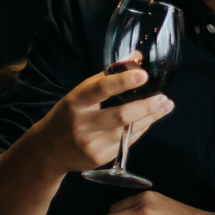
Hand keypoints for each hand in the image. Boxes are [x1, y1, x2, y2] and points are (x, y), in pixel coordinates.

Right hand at [41, 64, 173, 173]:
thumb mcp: (81, 92)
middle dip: (147, 107)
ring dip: (151, 118)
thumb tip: (137, 56)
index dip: (122, 81)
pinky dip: (140, 129)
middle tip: (164, 98)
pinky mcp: (98, 159)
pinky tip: (150, 119)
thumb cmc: (69, 114)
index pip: (100, 89)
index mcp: (76, 102)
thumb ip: (109, 75)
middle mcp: (82, 124)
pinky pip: (126, 142)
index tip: (143, 75)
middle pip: (120, 116)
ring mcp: (90, 144)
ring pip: (128, 131)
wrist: (47, 151)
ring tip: (166, 105)